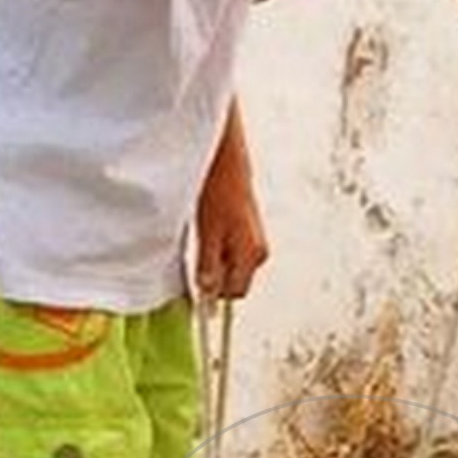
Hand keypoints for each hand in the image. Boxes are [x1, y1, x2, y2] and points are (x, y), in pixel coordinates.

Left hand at [192, 182, 272, 301]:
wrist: (226, 165)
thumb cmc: (217, 194)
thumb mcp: (207, 234)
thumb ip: (208, 266)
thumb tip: (206, 292)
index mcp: (252, 254)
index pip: (235, 292)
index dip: (215, 293)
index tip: (198, 287)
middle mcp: (259, 252)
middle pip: (236, 282)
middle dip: (217, 277)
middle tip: (199, 256)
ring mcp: (257, 243)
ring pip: (234, 269)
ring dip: (217, 263)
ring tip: (204, 239)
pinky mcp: (251, 234)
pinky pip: (235, 255)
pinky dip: (221, 250)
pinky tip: (211, 232)